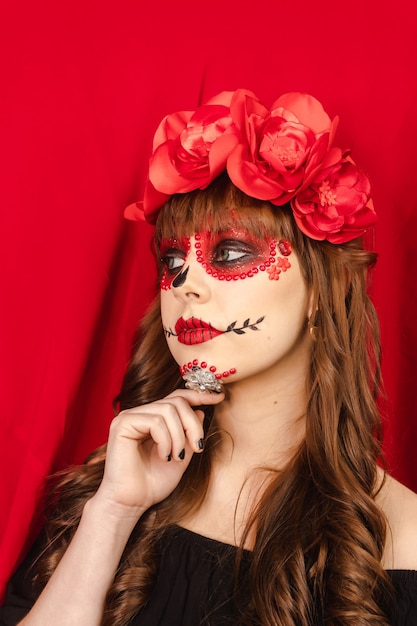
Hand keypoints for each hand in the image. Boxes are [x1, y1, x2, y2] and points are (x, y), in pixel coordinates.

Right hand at [92, 389, 223, 517]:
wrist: (132, 504)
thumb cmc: (153, 483)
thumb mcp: (182, 455)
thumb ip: (189, 434)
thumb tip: (200, 411)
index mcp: (152, 419)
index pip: (177, 398)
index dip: (199, 395)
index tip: (219, 398)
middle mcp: (140, 414)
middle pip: (176, 402)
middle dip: (192, 424)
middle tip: (198, 447)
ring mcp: (130, 417)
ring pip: (167, 410)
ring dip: (179, 436)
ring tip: (176, 457)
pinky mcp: (122, 424)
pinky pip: (155, 421)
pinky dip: (166, 440)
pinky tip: (164, 456)